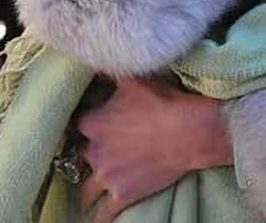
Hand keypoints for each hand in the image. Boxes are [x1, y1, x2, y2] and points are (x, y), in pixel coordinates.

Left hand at [76, 78, 232, 222]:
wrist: (190, 130)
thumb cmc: (164, 101)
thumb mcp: (134, 80)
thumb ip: (110, 74)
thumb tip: (96, 59)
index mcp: (92, 123)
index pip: (74, 126)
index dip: (83, 126)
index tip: (87, 127)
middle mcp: (93, 151)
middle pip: (78, 158)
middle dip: (86, 158)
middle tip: (96, 156)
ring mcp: (107, 175)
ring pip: (85, 190)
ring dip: (87, 190)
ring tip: (90, 190)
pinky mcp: (123, 194)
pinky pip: (102, 213)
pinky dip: (97, 216)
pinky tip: (94, 218)